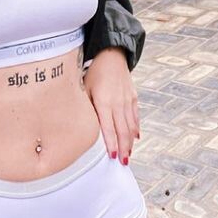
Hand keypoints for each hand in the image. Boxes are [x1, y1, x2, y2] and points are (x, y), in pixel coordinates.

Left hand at [84, 47, 140, 162]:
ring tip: (128, 155)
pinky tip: (135, 138)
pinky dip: (136, 128)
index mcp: (104, 102)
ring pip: (130, 126)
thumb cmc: (93, 72)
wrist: (112, 55)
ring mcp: (127, 100)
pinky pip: (135, 116)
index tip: (112, 157)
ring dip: (130, 142)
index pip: (109, 128)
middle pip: (122, 131)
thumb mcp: (84, 88)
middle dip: (123, 149)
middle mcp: (117, 103)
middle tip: (123, 163)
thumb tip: (81, 126)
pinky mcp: (133, 97)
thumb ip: (85, 107)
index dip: (111, 144)